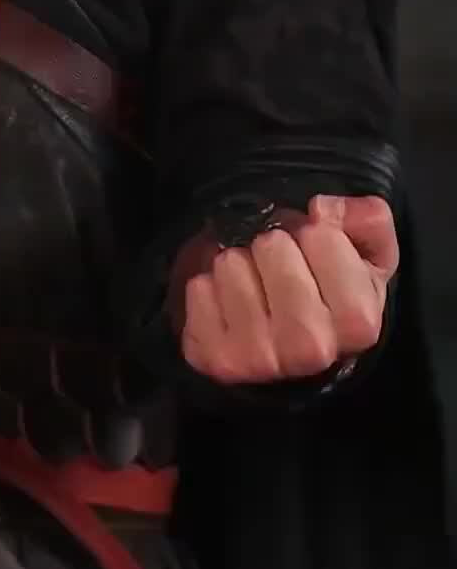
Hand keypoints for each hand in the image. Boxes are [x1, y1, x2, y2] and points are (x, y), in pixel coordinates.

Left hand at [177, 194, 397, 384]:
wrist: (291, 349)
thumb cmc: (331, 294)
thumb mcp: (368, 256)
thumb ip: (369, 221)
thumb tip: (322, 209)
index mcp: (358, 322)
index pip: (322, 236)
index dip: (317, 232)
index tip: (315, 250)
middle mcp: (311, 348)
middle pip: (272, 247)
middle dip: (274, 245)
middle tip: (279, 266)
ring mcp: (260, 359)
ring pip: (231, 264)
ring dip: (239, 264)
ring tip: (255, 283)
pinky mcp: (216, 359)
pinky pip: (198, 289)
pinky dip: (208, 285)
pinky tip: (228, 302)